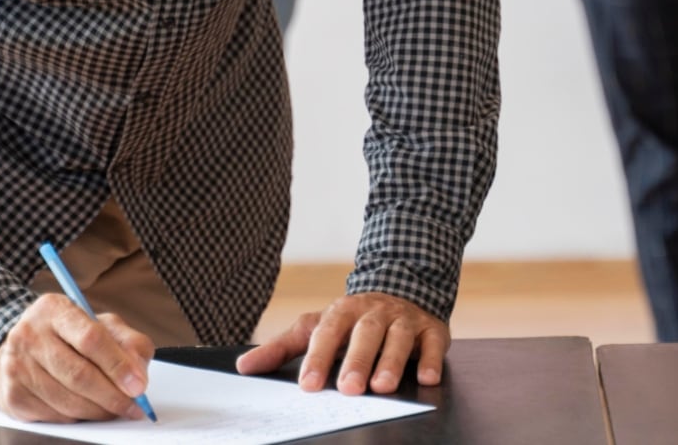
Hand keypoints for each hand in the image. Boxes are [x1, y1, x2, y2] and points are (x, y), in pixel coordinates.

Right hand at [0, 294, 152, 423]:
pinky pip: (52, 415)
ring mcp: (15, 367)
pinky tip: (87, 410)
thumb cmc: (69, 335)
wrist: (22, 347)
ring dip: (98, 411)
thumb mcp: (101, 325)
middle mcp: (28, 335)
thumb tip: (138, 374)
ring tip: (115, 410)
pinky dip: (77, 418)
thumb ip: (128, 342)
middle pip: (78, 374)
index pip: (91, 338)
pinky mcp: (11, 395)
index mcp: (53, 310)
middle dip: (112, 396)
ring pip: (66, 400)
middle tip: (134, 406)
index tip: (138, 385)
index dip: (118, 365)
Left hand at [236, 292, 448, 395]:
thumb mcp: (317, 327)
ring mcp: (404, 318)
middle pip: (365, 333)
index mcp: (343, 311)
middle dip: (357, 360)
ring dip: (391, 361)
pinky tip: (427, 377)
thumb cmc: (352, 321)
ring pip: (398, 337)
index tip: (308, 385)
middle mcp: (374, 312)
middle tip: (349, 388)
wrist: (402, 289)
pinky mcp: (431, 328)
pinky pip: (433, 341)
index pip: (327, 332)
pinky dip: (431, 358)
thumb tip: (244, 366)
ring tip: (383, 386)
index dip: (318, 358)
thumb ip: (282, 348)